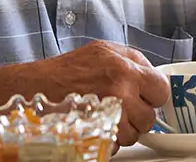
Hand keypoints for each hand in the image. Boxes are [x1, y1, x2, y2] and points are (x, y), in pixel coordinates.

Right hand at [28, 41, 167, 145]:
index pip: (162, 90)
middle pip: (149, 118)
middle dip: (138, 115)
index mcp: (125, 69)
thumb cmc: (66, 69)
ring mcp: (107, 115)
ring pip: (133, 135)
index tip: (146, 95)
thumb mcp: (104, 50)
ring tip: (106, 116)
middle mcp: (119, 91)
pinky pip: (115, 145)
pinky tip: (96, 125)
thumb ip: (134, 59)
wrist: (33, 87)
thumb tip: (153, 73)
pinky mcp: (95, 134)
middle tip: (122, 108)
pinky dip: (108, 140)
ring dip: (123, 130)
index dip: (154, 94)